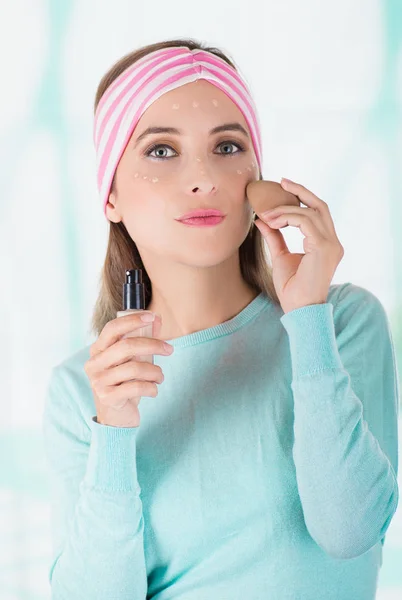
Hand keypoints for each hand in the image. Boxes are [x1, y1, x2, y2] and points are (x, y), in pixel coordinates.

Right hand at [84, 313, 173, 427]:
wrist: (115, 419)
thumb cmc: (124, 384)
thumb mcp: (132, 361)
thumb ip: (142, 340)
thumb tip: (157, 319)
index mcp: (97, 350)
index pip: (112, 328)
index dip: (132, 320)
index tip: (152, 317)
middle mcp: (94, 364)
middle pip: (126, 346)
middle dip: (153, 345)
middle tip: (170, 350)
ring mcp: (99, 381)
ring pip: (135, 368)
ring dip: (155, 372)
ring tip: (160, 377)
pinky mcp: (108, 398)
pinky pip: (137, 387)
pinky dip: (152, 388)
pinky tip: (154, 390)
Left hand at [254, 178, 343, 313]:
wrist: (300, 309)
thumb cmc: (292, 288)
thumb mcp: (281, 257)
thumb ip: (275, 237)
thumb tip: (262, 219)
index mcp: (327, 244)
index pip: (318, 213)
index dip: (302, 198)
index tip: (283, 188)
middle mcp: (334, 242)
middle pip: (320, 206)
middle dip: (300, 191)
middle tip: (281, 182)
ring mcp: (332, 245)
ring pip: (310, 212)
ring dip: (285, 209)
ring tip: (266, 214)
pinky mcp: (324, 248)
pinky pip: (305, 222)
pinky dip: (287, 218)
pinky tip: (272, 222)